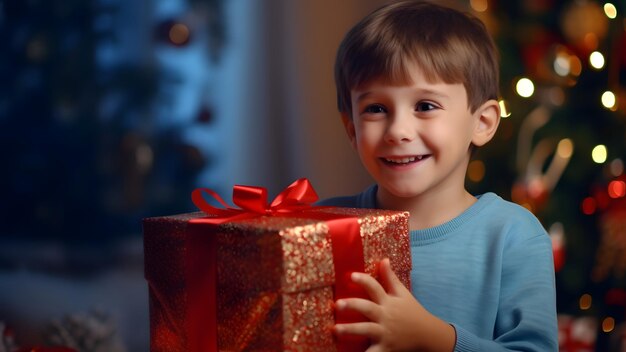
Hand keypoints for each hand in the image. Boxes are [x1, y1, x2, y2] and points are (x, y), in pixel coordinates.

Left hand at [333, 258, 455, 351]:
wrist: (428, 334)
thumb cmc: (412, 311)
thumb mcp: (403, 293)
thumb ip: (391, 277)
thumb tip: (383, 259)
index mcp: (388, 301)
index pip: (375, 287)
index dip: (364, 281)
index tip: (351, 276)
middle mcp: (386, 316)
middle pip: (367, 308)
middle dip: (352, 305)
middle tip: (337, 304)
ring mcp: (385, 333)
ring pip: (366, 330)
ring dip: (350, 330)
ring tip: (335, 329)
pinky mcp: (386, 348)